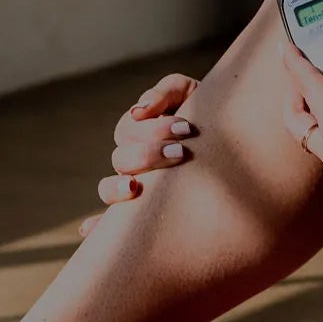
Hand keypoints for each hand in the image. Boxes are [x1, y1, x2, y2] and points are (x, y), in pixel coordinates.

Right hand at [79, 72, 199, 236]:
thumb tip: (139, 111)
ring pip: (108, 188)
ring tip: (135, 187)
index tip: (186, 128)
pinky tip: (89, 229)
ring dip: (117, 187)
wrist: (234, 139)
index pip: (129, 130)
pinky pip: (110, 223)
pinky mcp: (144, 210)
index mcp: (140, 133)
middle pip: (121, 159)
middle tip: (180, 152)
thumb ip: (165, 92)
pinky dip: (97, 225)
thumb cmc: (209, 113)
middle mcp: (133, 161)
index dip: (153, 129)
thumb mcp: (190, 94)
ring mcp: (135, 186)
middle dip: (147, 154)